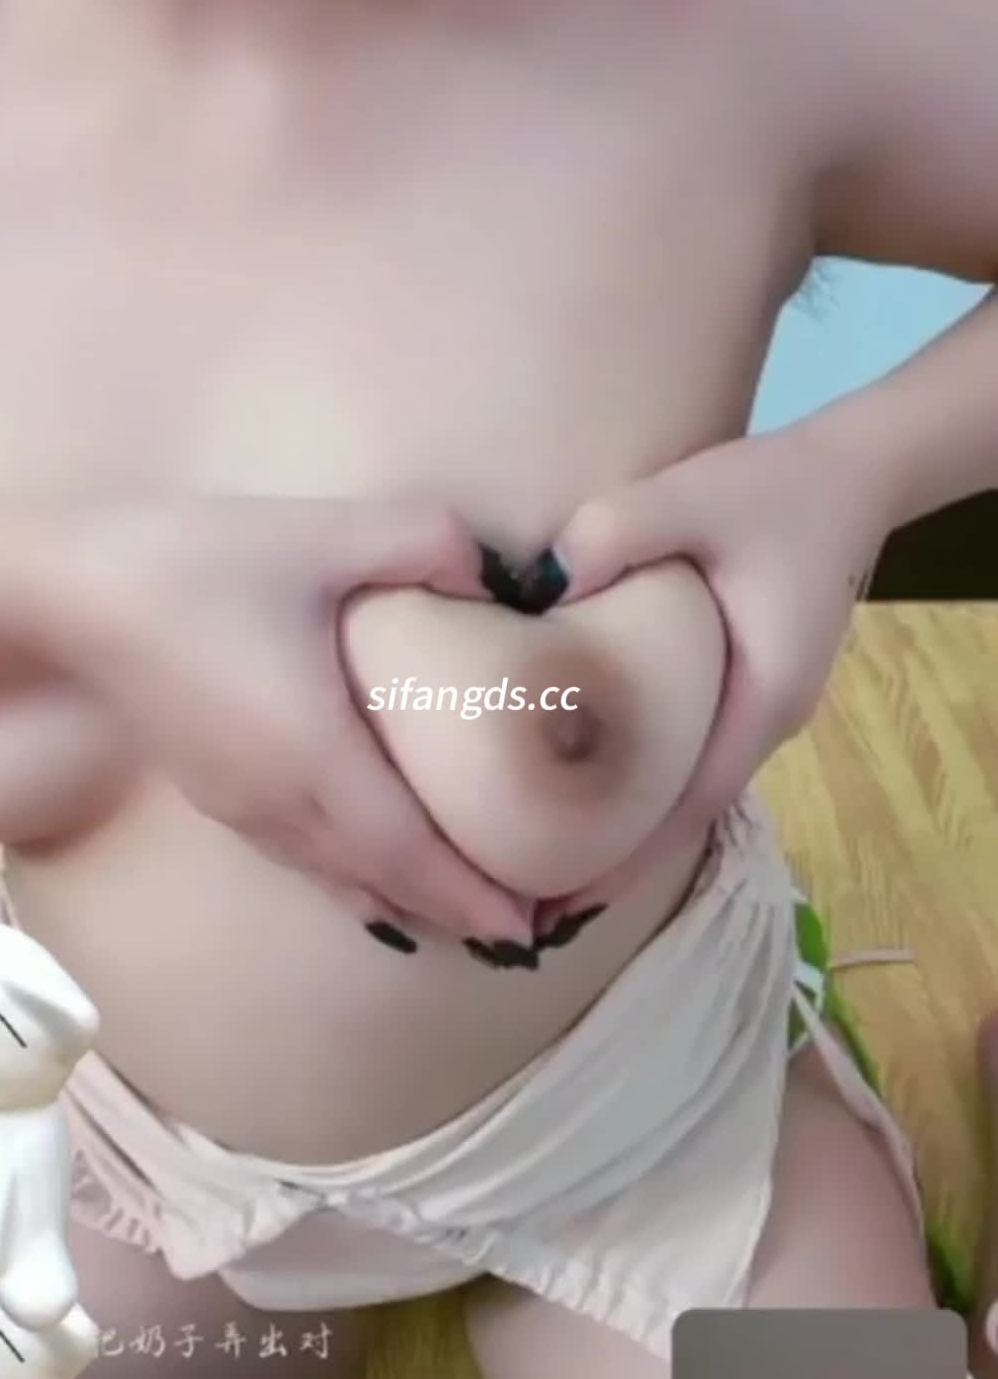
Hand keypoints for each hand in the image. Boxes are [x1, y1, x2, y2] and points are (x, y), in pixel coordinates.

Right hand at [0, 495, 533, 944]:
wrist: (63, 596)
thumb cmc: (190, 564)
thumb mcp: (322, 533)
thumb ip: (428, 545)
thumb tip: (502, 572)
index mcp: (318, 762)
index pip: (415, 856)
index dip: (478, 897)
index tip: (536, 926)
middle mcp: (283, 807)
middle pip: (387, 885)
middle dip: (460, 910)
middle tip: (534, 923)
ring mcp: (244, 810)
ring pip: (343, 879)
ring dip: (410, 898)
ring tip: (475, 905)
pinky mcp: (218, 795)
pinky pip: (307, 858)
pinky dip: (361, 875)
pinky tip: (383, 865)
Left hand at [535, 422, 886, 921]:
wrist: (848, 475)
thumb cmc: (775, 490)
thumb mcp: (691, 495)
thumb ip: (617, 531)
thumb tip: (543, 582)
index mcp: (763, 696)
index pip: (690, 803)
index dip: (626, 856)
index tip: (563, 899)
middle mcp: (765, 720)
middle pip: (683, 816)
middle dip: (614, 862)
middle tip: (530, 903)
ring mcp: (755, 709)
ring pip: (684, 792)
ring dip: (624, 830)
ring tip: (541, 863)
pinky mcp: (738, 690)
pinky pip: (684, 757)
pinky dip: (638, 786)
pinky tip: (580, 791)